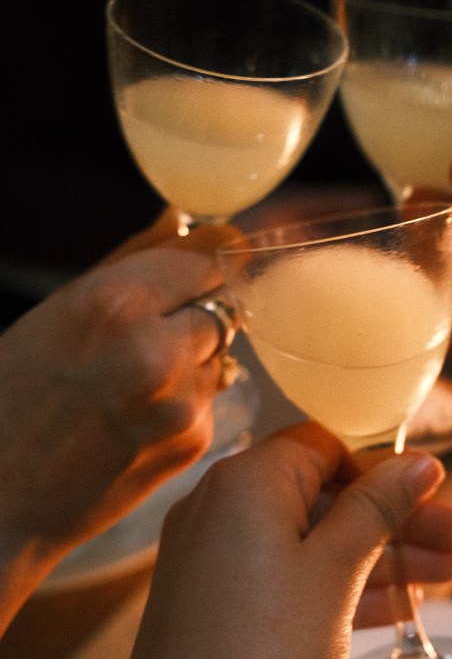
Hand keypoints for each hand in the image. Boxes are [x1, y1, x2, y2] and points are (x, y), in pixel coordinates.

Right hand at [0, 219, 237, 622]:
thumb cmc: (11, 396)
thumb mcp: (57, 312)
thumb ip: (130, 260)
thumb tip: (180, 218)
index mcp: (114, 304)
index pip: (206, 258)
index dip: (203, 261)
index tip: (201, 265)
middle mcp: (156, 350)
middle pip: (223, 303)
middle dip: (197, 310)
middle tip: (154, 330)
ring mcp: (180, 401)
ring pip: (221, 350)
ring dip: (194, 354)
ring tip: (136, 378)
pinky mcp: (193, 441)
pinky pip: (210, 396)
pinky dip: (187, 397)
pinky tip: (137, 414)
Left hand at [108, 424, 451, 658]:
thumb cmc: (264, 651)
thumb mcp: (334, 571)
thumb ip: (377, 509)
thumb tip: (419, 462)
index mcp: (245, 480)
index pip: (322, 445)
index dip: (380, 464)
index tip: (429, 488)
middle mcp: (221, 507)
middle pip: (323, 496)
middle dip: (394, 518)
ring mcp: (215, 557)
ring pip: (311, 541)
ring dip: (378, 555)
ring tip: (450, 572)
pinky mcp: (216, 602)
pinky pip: (287, 577)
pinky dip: (338, 586)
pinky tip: (401, 605)